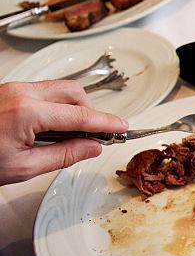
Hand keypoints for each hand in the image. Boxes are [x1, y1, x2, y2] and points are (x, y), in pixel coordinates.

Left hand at [0, 81, 127, 184]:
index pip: (80, 116)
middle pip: (74, 93)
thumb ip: (65, 154)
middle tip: (95, 136)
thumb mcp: (23, 167)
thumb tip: (92, 147)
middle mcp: (22, 93)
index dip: (106, 123)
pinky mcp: (8, 91)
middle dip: (90, 112)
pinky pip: (44, 92)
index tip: (122, 128)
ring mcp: (13, 89)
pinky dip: (56, 106)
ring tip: (71, 134)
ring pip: (60, 89)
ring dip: (73, 108)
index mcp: (27, 112)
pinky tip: (52, 127)